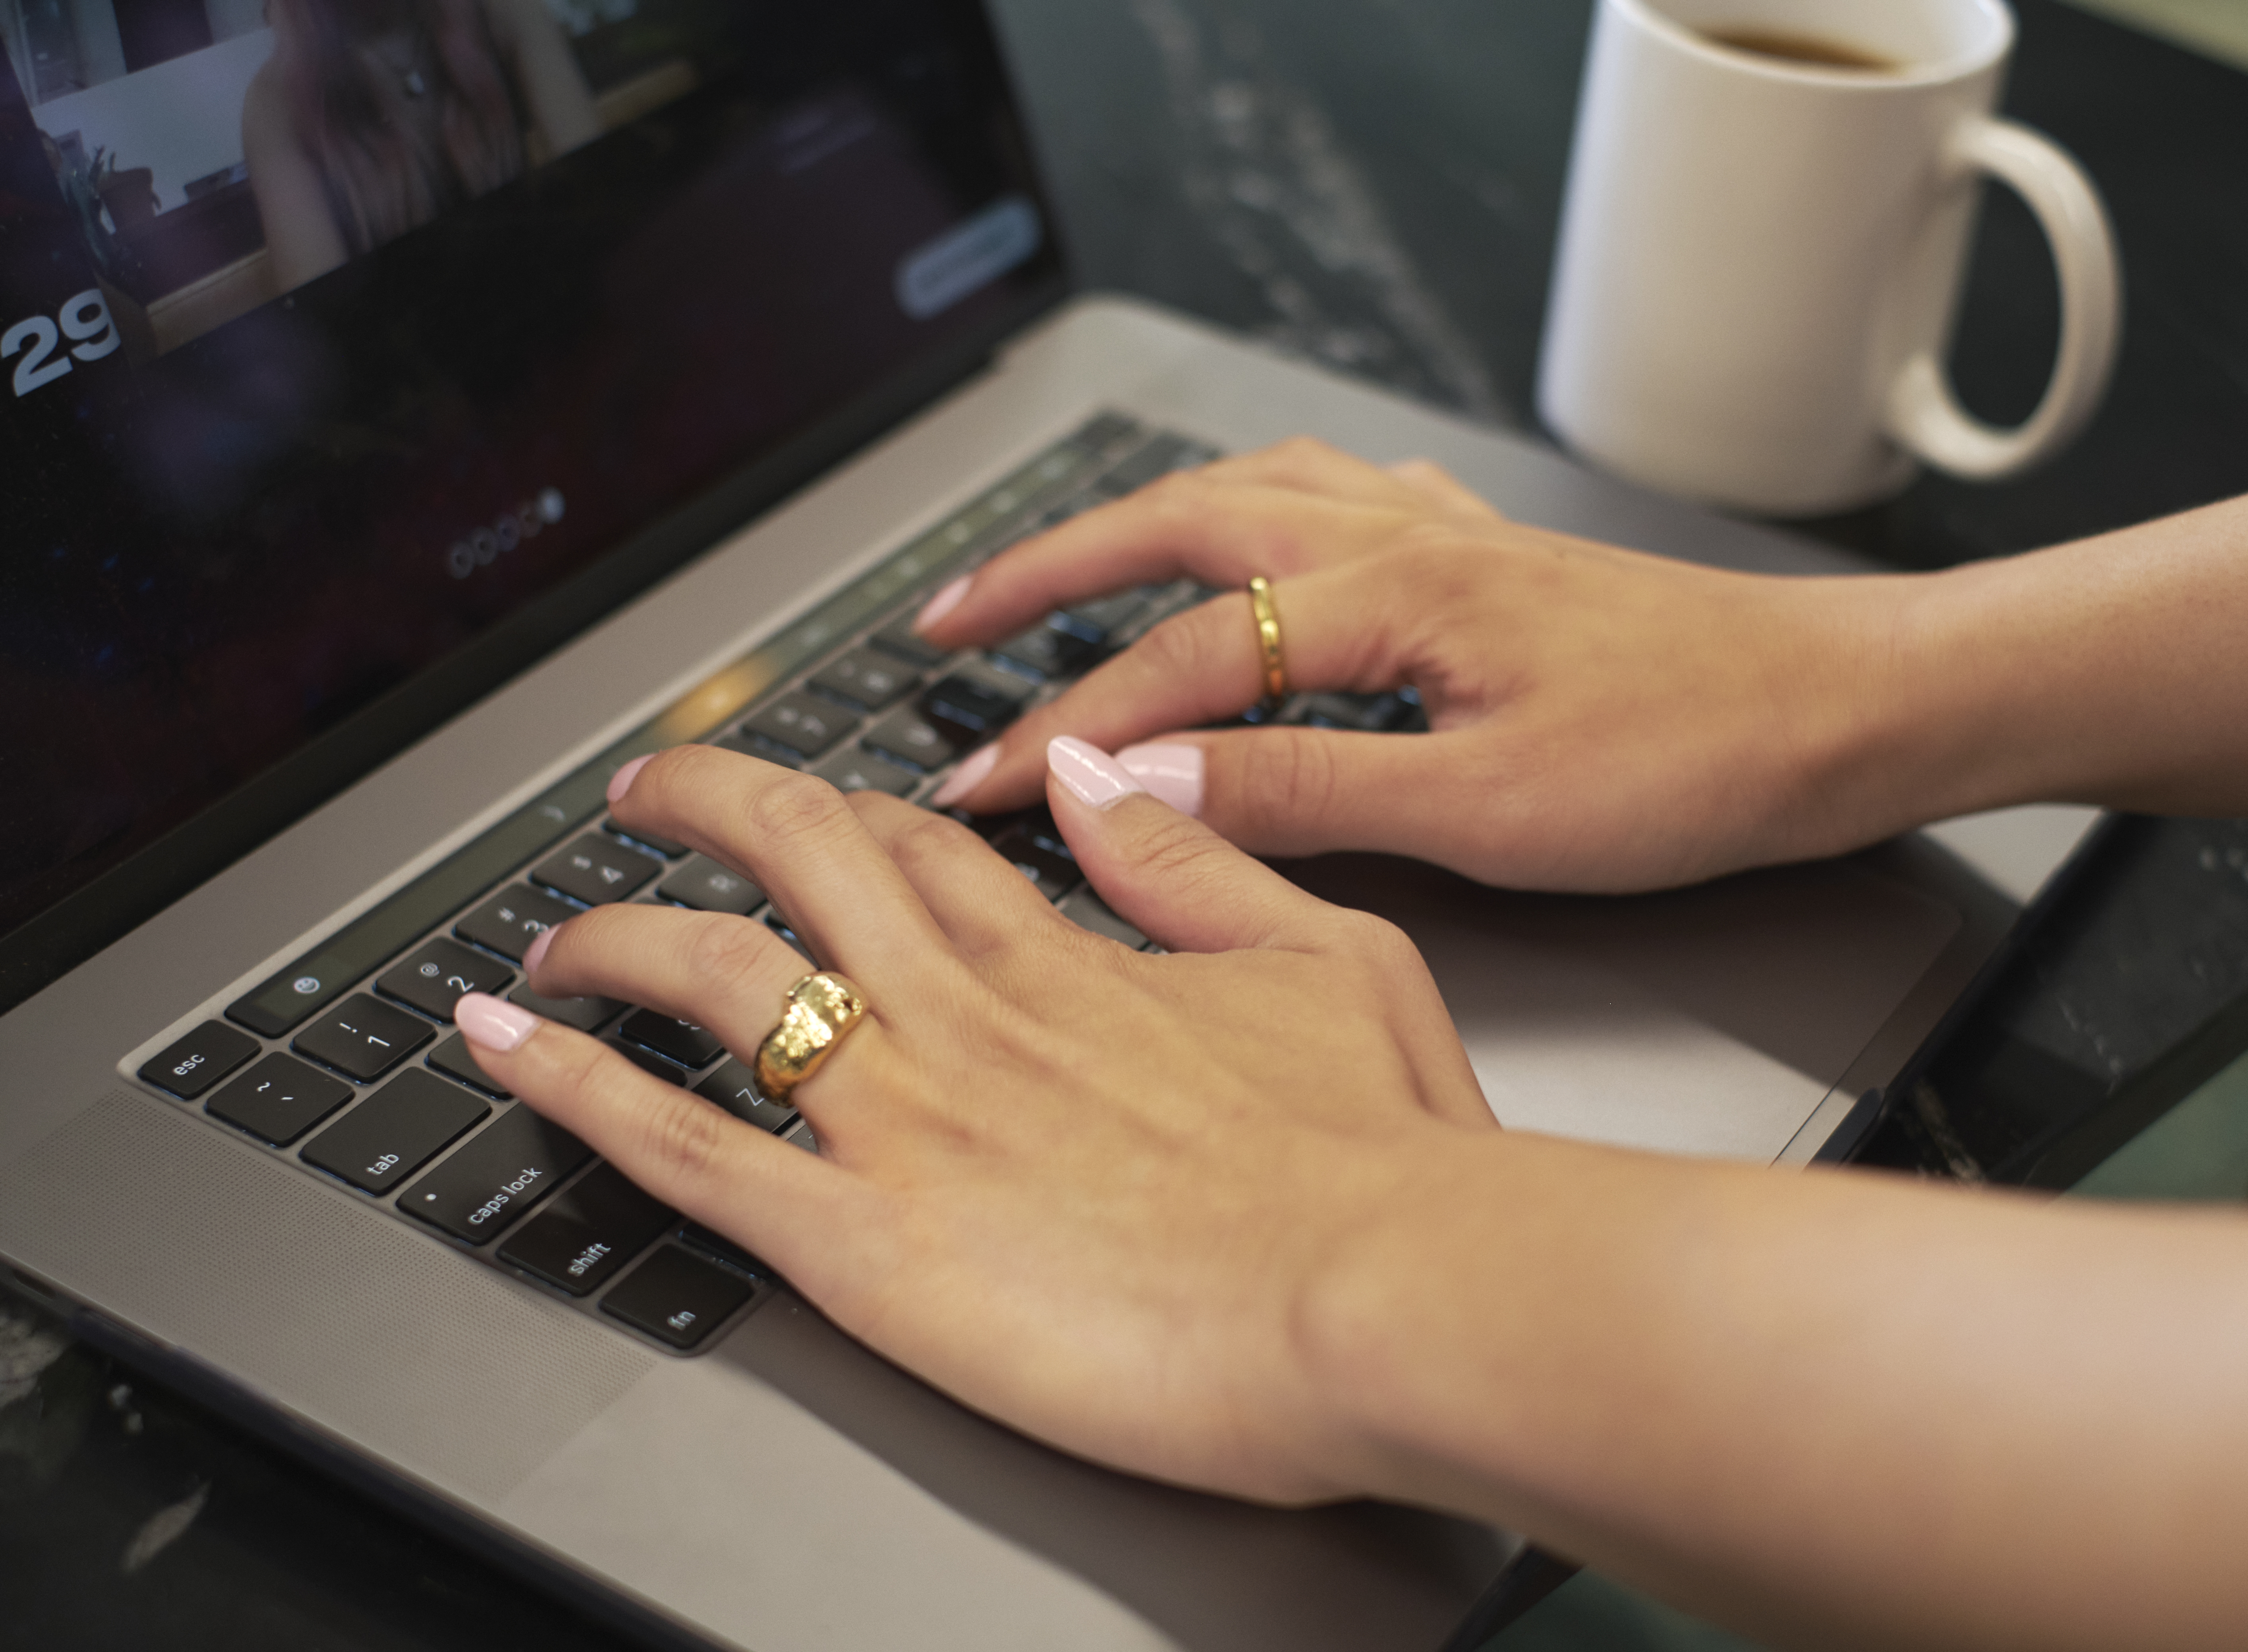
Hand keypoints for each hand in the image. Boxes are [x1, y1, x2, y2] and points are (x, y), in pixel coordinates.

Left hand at [456, 739, 1493, 1501]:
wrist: (1387, 1293)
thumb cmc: (1386, 1157)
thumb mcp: (1332, 959)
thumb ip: (1197, 869)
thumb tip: (1101, 784)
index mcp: (1072, 960)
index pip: (921, 847)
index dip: (846, 811)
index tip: (807, 803)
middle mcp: (966, 1012)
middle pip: (795, 860)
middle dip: (703, 806)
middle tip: (647, 793)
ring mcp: (904, 1117)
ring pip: (709, 977)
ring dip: (608, 937)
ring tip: (548, 935)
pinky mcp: (865, 1239)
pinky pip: (680, 1146)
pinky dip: (572, 1086)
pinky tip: (503, 1048)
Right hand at [919, 438, 1931, 892]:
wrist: (1844, 711)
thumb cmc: (1698, 763)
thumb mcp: (1488, 808)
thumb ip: (1304, 789)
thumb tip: (1141, 787)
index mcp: (1391, 597)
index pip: (1177, 666)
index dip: (1064, 732)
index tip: (975, 787)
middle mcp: (1404, 540)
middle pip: (1177, 527)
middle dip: (1046, 573)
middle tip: (946, 620)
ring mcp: (1445, 538)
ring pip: (1249, 495)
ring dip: (1138, 527)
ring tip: (1058, 570)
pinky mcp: (1485, 559)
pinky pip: (1334, 500)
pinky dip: (1254, 514)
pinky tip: (1248, 547)